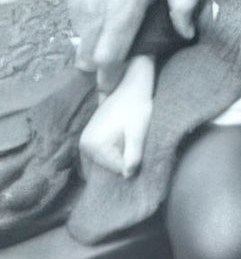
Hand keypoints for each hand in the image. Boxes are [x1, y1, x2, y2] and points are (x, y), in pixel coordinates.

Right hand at [69, 0, 198, 91]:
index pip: (109, 57)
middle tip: (124, 72)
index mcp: (123, 5)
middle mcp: (96, 10)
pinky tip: (109, 27)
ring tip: (119, 49)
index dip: (114, 78)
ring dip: (97, 53)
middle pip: (89, 60)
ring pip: (81, 45)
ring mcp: (79, 4)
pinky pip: (78, 28)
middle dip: (103, 72)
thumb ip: (185, 1)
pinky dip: (90, 35)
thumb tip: (187, 32)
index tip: (125, 87)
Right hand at [78, 56, 154, 178]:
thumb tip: (127, 175)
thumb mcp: (138, 130)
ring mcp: (85, 141)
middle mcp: (83, 146)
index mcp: (93, 146)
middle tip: (134, 143)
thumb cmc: (137, 106)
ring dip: (117, 156)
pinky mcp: (90, 136)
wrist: (132, 84)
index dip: (131, 161)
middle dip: (122, 160)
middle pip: (107, 167)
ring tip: (128, 138)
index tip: (139, 146)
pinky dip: (112, 152)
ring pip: (104, 160)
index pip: (115, 169)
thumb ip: (133, 153)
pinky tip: (122, 139)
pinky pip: (101, 153)